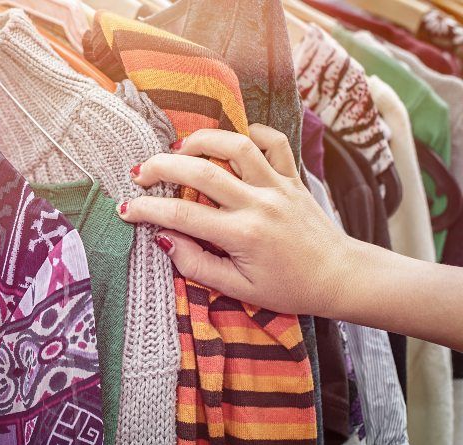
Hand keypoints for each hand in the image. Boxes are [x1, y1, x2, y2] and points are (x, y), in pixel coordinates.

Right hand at [118, 124, 353, 316]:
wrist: (340, 277)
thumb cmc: (288, 288)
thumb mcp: (239, 289)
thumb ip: (198, 265)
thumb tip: (165, 241)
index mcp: (242, 235)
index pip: (182, 216)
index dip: (148, 210)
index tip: (126, 209)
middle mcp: (258, 203)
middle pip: (202, 172)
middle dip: (163, 166)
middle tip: (141, 171)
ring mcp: (278, 185)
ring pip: (236, 146)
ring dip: (202, 140)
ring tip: (179, 147)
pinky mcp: (293, 177)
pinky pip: (274, 142)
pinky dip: (251, 133)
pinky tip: (230, 141)